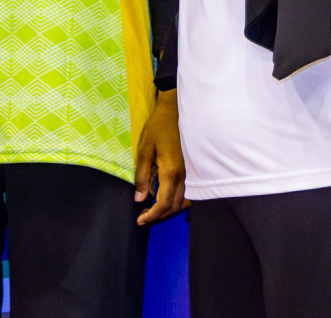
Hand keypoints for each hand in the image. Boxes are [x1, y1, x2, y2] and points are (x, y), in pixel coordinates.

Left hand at [135, 89, 186, 225]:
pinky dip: (176, 202)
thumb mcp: (144, 150)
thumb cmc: (157, 128)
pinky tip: (165, 198)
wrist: (174, 111)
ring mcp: (190, 173)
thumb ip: (141, 176)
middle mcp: (184, 176)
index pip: (164, 204)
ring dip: (169, 211)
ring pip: (183, 202)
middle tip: (143, 218)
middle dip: (159, 216)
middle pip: (175, 207)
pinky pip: (187, 193)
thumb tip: (139, 199)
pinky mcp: (190, 170)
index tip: (140, 220)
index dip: (152, 216)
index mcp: (171, 172)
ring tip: (153, 211)